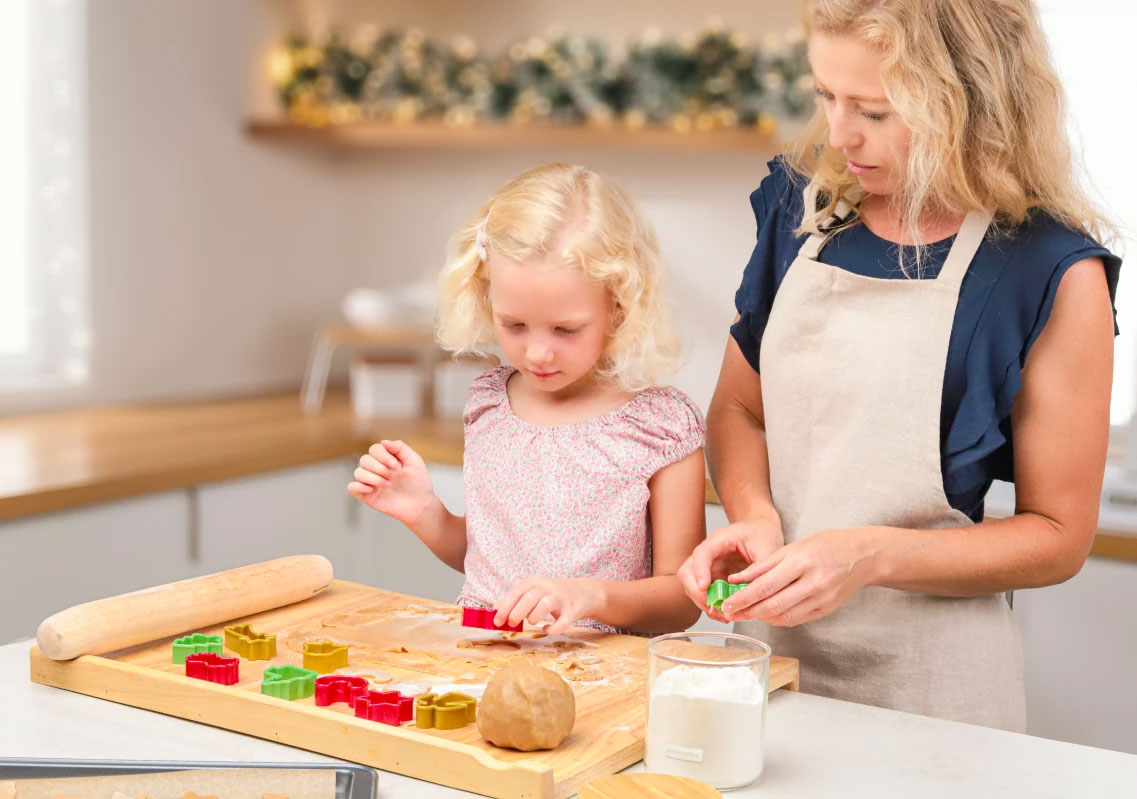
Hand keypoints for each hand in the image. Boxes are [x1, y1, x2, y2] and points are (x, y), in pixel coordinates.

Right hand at [347, 440, 436, 529]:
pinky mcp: (366, 495)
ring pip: (358, 472)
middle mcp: (376, 468)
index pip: (374, 449)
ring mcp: (370, 482)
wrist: (420, 505)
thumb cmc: (418, 483)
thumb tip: (384, 442)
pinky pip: (352, 487)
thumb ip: (400, 448)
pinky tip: (372, 490)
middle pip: (365, 459)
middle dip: (380, 468)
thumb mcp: (414, 461)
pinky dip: (358, 486)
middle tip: (394, 476)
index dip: (383, 455)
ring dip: (373, 478)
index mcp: (386, 459)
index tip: (396, 466)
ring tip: (388, 485)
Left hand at [493, 578, 606, 635]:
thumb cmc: (551, 594)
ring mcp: (561, 598)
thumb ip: (514, 599)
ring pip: (546, 605)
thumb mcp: (532, 592)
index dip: (505, 607)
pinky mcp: (572, 611)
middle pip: (529, 597)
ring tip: (532, 622)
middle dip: (517, 612)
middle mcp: (547, 587)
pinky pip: (563, 621)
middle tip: (512, 624)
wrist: (582, 593)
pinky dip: (553, 629)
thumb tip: (495, 607)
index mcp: (534, 582)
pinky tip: (547, 630)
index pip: (516, 592)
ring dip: (535, 617)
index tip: (497, 621)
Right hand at [678, 516, 783, 621]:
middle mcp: (708, 553)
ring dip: (703, 602)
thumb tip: (747, 591)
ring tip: (724, 614)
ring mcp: (708, 566)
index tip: (704, 587)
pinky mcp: (713, 578)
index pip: (701, 554)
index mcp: (720, 540)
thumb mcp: (767, 549)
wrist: (762, 530)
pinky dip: (711, 605)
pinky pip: (704, 594)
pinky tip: (726, 613)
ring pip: (692, 586)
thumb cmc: (763, 534)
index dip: (700, 571)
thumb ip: (758, 570)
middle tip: (715, 606)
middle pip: (688, 572)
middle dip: (697, 592)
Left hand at [719, 527, 885, 626]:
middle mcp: (812, 582)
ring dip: (762, 618)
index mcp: (801, 562)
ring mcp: (822, 599)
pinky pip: (797, 619)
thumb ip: (764, 565)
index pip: (765, 586)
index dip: (743, 598)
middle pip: (773, 605)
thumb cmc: (826, 545)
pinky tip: (767, 615)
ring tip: (746, 614)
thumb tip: (737, 578)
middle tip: (730, 613)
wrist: (862, 555)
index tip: (727, 603)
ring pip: (784, 616)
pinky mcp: (827, 610)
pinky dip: (779, 619)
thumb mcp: (793, 547)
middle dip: (748, 612)